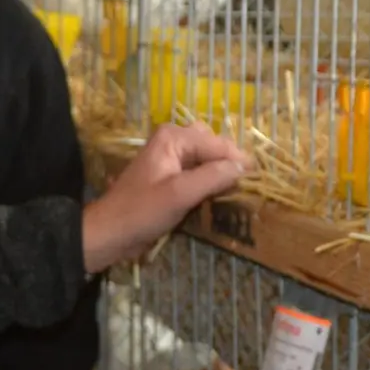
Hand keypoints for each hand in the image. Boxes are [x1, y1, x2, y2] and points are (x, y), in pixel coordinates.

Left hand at [80, 122, 249, 273]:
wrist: (110, 232)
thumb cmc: (142, 212)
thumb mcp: (180, 194)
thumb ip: (212, 176)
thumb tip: (244, 165)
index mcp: (174, 137)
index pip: (218, 143)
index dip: (239, 160)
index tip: (259, 180)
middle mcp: (173, 140)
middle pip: (213, 145)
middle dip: (230, 162)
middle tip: (247, 185)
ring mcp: (170, 157)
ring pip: (206, 157)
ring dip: (220, 171)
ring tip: (236, 190)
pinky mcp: (169, 175)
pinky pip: (197, 170)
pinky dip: (209, 179)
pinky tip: (218, 195)